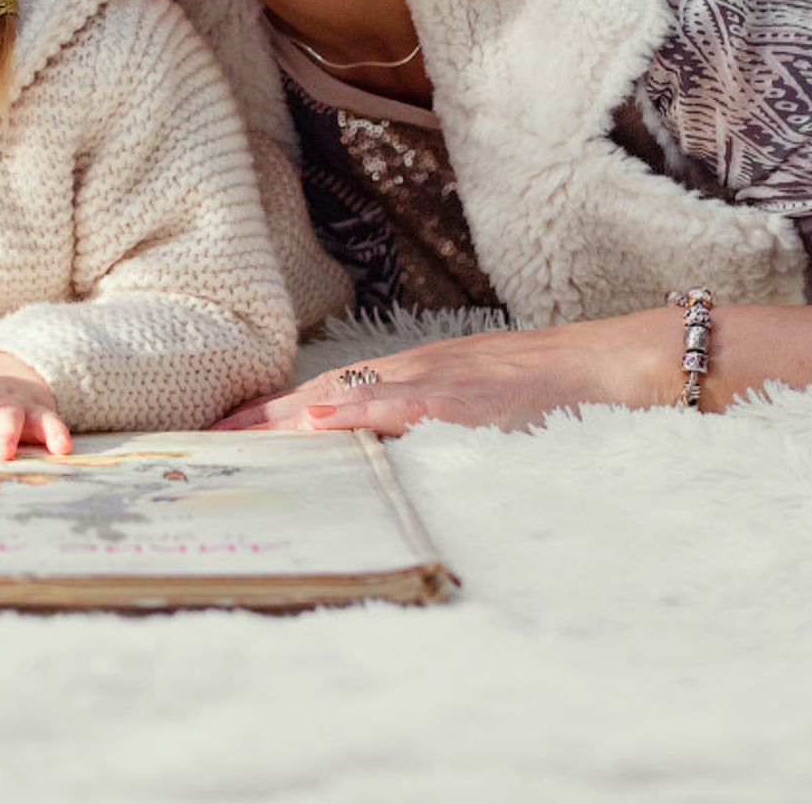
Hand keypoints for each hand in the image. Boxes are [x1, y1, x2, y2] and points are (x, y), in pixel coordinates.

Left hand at [210, 310, 689, 435]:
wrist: (610, 365)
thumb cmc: (540, 392)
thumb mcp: (466, 408)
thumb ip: (417, 422)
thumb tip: (367, 445)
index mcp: (406, 378)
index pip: (320, 395)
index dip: (267, 414)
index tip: (215, 432)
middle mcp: (410, 371)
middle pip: (316, 391)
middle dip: (258, 417)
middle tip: (201, 438)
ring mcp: (437, 381)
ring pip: (346, 393)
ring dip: (288, 413)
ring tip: (237, 432)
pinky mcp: (468, 397)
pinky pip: (406, 404)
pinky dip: (361, 412)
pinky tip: (323, 420)